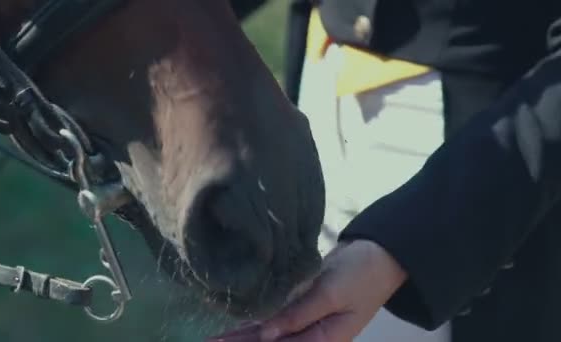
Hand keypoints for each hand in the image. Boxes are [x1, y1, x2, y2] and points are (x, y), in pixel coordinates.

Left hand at [207, 240, 406, 341]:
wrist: (379, 252)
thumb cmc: (361, 275)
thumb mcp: (331, 295)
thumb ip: (299, 315)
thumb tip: (266, 336)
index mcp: (324, 339)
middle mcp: (314, 334)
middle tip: (210, 341)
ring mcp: (309, 319)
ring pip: (272, 331)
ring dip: (245, 333)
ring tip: (216, 337)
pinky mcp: (305, 303)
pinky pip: (278, 315)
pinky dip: (258, 318)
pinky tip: (239, 321)